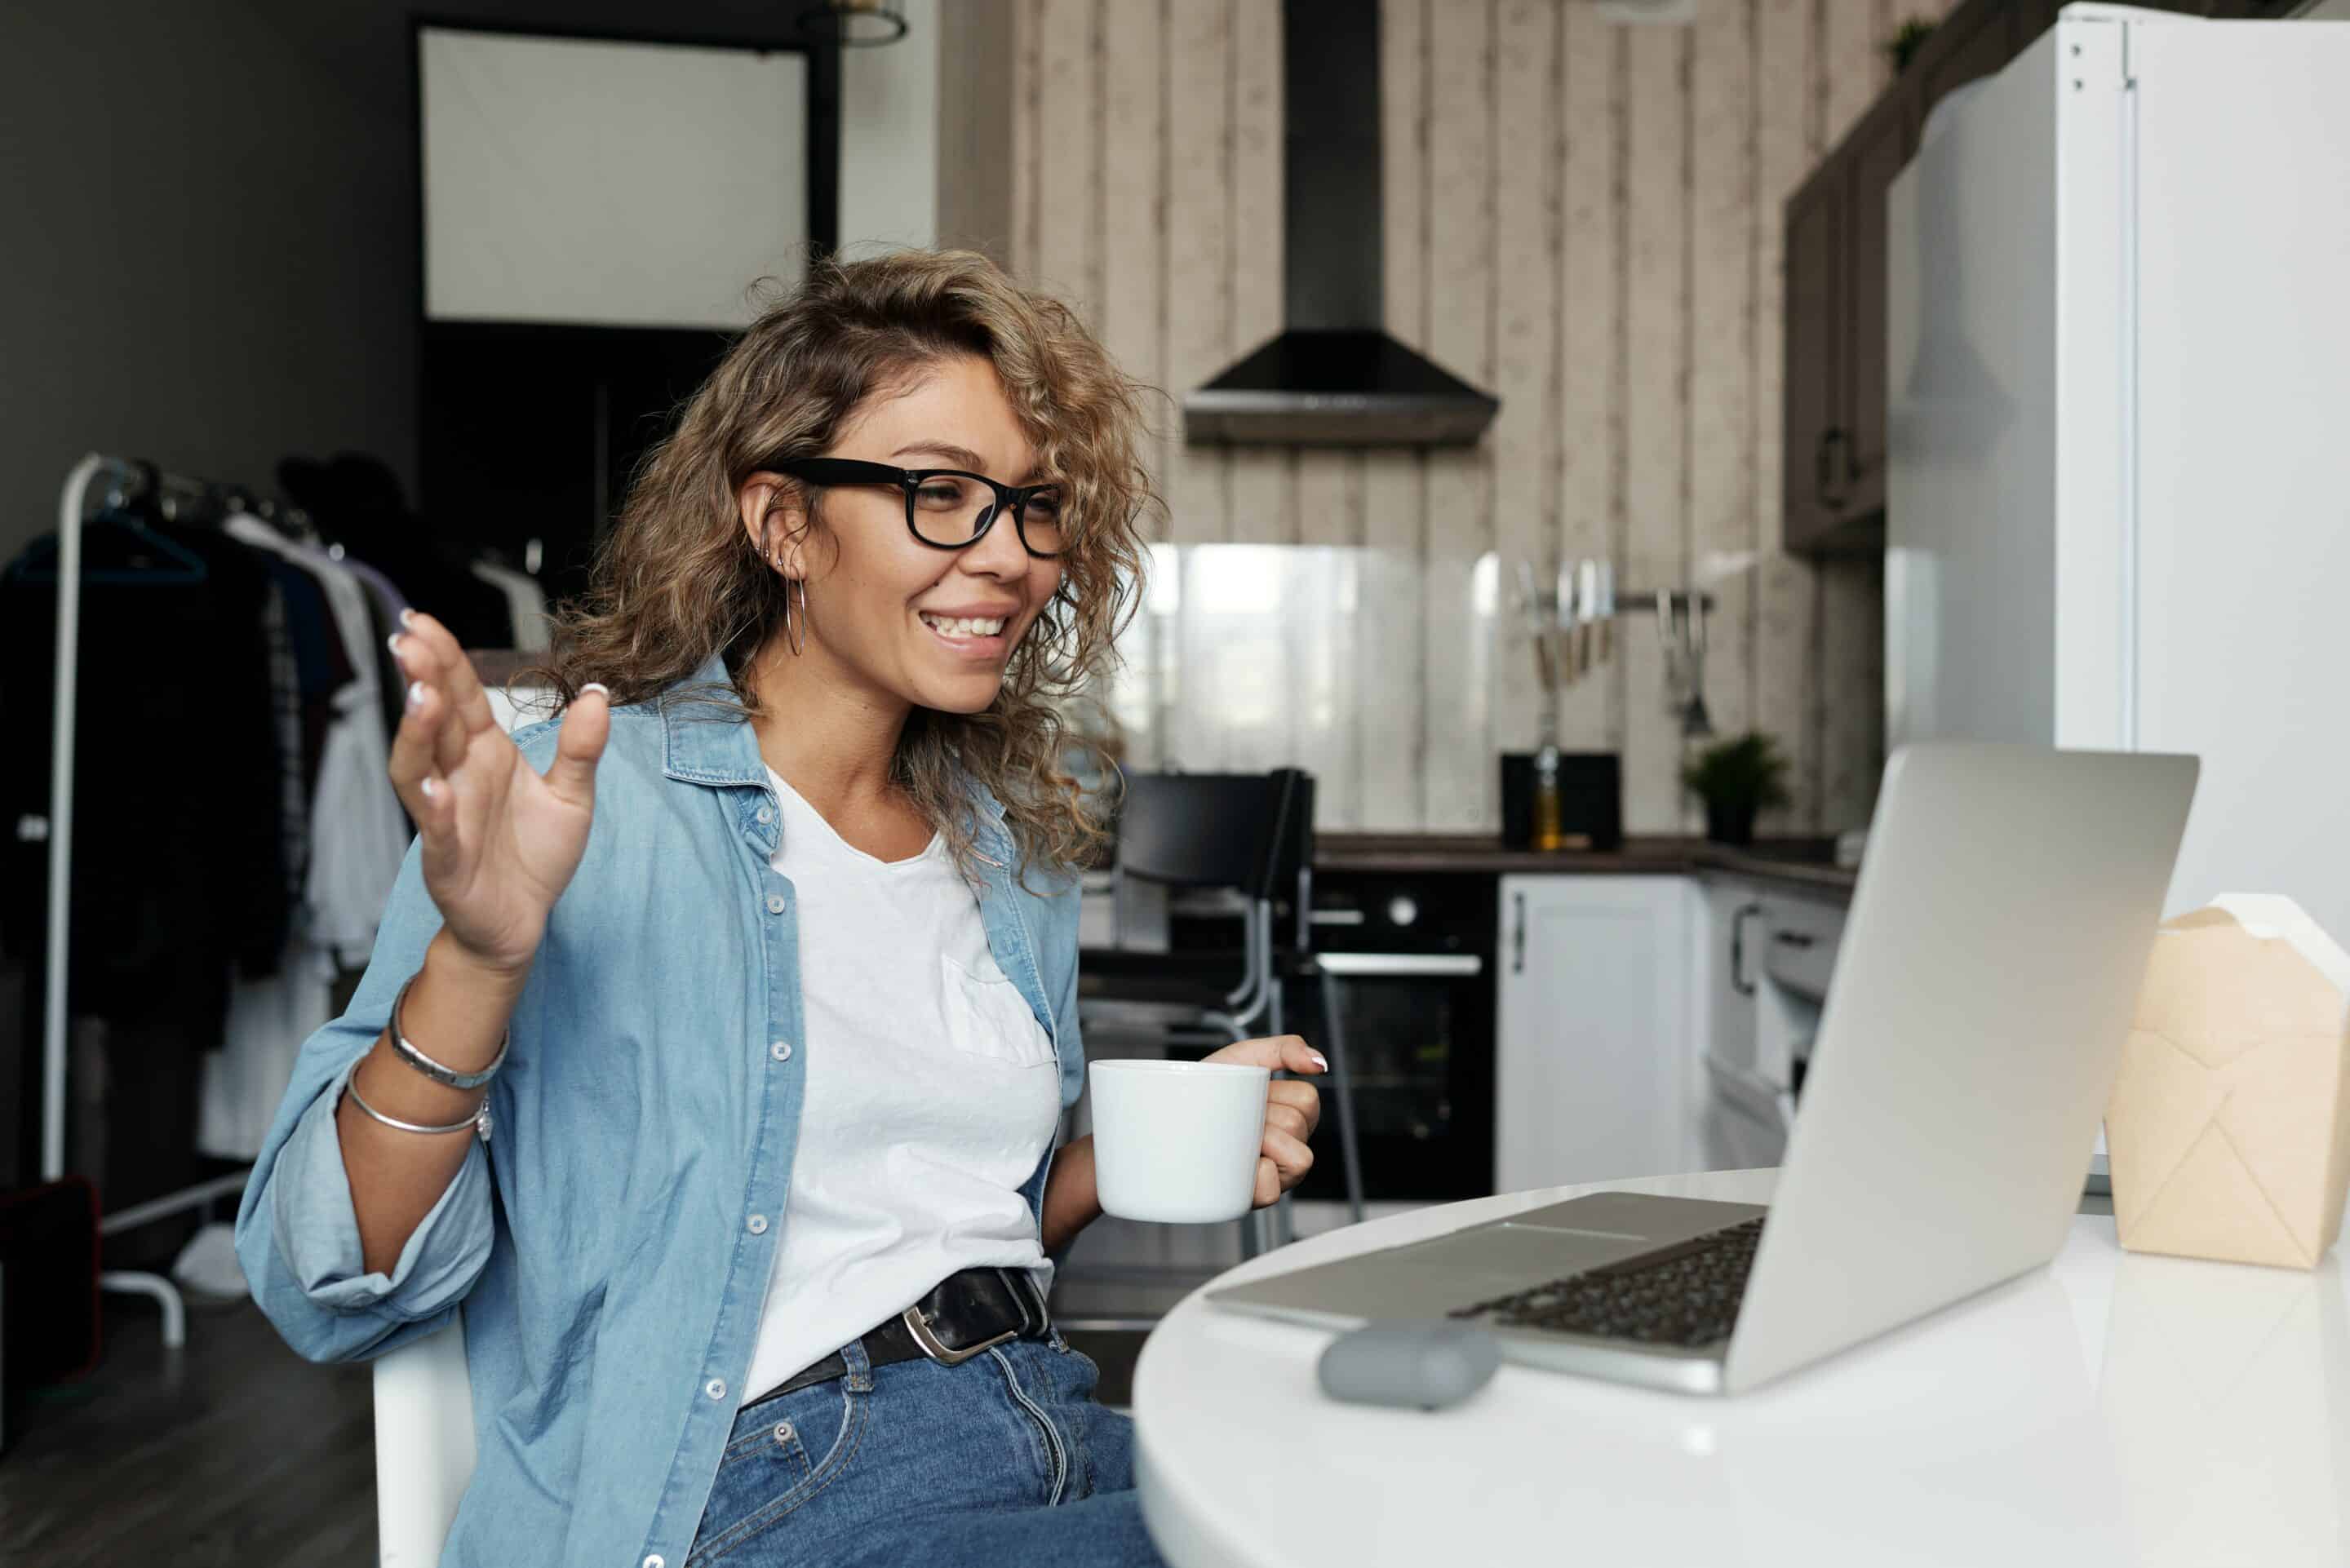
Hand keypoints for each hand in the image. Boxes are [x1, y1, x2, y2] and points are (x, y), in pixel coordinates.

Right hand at [387, 612, 608, 975]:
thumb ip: (582, 749)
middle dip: (422, 680)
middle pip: (434, 721)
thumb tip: (599, 695)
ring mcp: (446, 817)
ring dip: (418, 734)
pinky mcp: (447, 860)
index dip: (444, 659)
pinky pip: (435, 831)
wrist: (523, 922)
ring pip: (418, 768)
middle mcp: (457, 777)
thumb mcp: (572, 797)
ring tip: (421, 697)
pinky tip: (433, 785)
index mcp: (484, 753)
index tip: (422, 621)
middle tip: (411, 639)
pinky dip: (432, 808)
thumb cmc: (535, 856)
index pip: (460, 696)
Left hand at [1201, 1034, 1325, 1208]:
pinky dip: (1255, 1177)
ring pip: (1297, 1159)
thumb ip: (1285, 1049)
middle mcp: (1289, 1146)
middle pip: (1298, 1126)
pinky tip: (1235, 1164)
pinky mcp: (1254, 1197)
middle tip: (1237, 1117)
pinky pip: (1272, 1191)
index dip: (1276, 1094)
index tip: (1250, 1094)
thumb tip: (1319, 1063)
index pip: (1307, 1100)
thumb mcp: (1244, 1058)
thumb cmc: (1207, 1088)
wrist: (1166, 1114)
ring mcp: (1275, 1175)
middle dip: (1263, 1117)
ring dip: (1261, 1143)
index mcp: (1293, 1115)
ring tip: (1234, 1139)